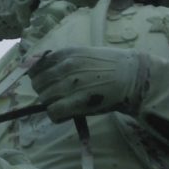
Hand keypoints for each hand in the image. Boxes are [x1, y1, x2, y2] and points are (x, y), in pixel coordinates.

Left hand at [27, 47, 142, 122]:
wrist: (132, 76)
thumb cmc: (111, 65)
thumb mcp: (84, 54)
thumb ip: (64, 60)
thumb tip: (42, 67)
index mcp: (65, 53)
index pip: (36, 65)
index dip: (37, 76)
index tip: (44, 82)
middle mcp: (64, 67)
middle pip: (37, 83)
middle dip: (44, 90)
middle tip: (56, 95)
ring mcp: (69, 84)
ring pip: (43, 98)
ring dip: (50, 103)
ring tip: (64, 104)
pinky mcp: (76, 102)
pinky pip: (52, 111)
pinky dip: (55, 115)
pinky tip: (65, 114)